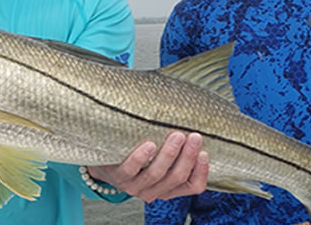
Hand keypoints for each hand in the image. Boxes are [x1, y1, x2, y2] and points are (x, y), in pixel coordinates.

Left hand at [86, 132, 208, 202]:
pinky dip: (141, 157)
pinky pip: (131, 169)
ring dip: (169, 154)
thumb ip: (176, 149)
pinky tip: (149, 144)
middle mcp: (153, 190)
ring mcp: (135, 185)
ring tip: (177, 135)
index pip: (192, 186)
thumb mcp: (159, 157)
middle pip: (176, 177)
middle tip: (195, 136)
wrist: (104, 162)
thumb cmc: (136, 156)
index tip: (205, 152)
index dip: (201, 171)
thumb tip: (195, 120)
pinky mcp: (118, 177)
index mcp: (168, 187)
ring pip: (156, 174)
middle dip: (187, 156)